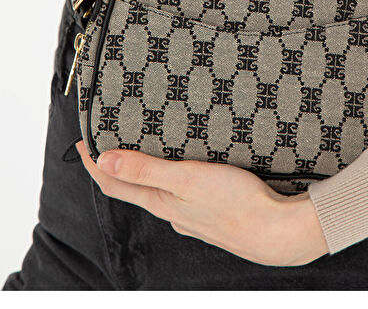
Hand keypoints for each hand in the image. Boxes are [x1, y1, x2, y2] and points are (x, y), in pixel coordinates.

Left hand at [75, 141, 328, 265]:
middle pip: (132, 188)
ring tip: (142, 151)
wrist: (276, 232)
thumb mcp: (187, 179)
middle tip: (108, 142)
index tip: (83, 143)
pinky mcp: (209, 213)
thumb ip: (147, 170)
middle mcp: (171, 211)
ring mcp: (190, 215)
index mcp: (161, 202)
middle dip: (116, 166)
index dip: (96, 164)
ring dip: (142, 173)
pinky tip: (181, 173)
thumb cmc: (237, 204)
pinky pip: (178, 195)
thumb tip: (106, 160)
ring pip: (156, 192)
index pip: (115, 183)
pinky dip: (168, 180)